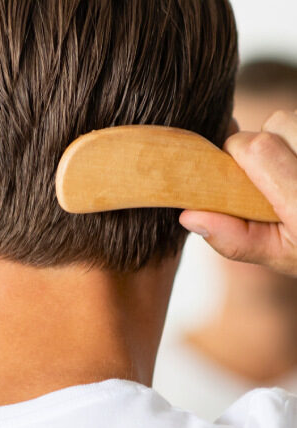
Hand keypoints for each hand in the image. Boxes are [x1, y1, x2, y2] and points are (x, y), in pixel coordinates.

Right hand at [179, 110, 296, 275]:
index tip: (232, 172)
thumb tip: (190, 216)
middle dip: (262, 142)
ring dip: (286, 136)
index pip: (258, 148)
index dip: (235, 153)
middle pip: (279, 122)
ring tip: (291, 168)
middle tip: (268, 174)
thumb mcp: (283, 257)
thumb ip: (236, 239)